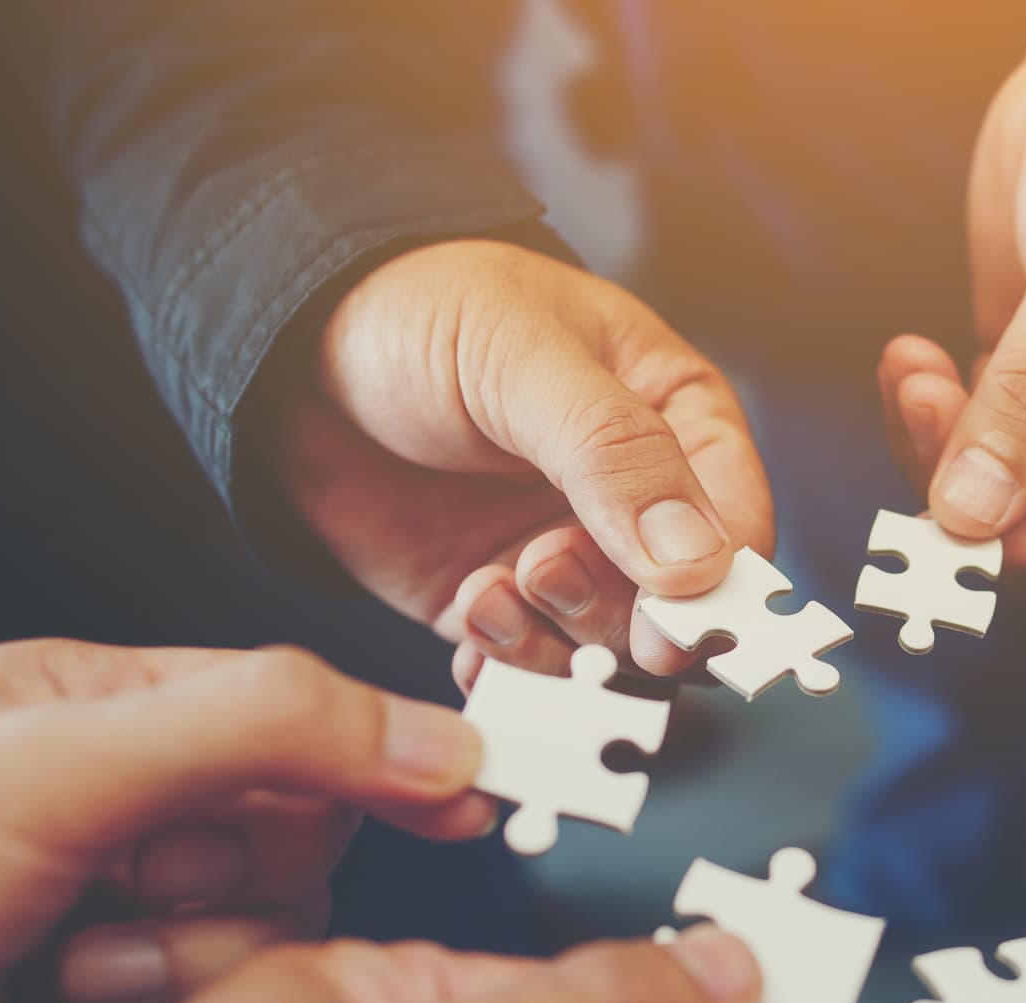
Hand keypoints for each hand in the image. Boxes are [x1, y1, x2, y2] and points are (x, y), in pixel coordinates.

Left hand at [0, 639, 488, 1002]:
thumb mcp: (56, 765)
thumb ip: (261, 726)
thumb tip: (432, 732)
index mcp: (99, 716)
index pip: (301, 720)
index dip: (377, 755)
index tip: (462, 792)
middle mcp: (112, 816)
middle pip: (301, 837)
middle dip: (230, 875)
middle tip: (137, 881)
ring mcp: (105, 928)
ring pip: (266, 941)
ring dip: (180, 964)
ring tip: (67, 965)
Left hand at [268, 239, 775, 685]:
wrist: (286, 348)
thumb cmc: (419, 312)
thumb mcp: (525, 360)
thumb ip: (615, 456)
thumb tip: (699, 560)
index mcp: (674, 419)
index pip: (739, 522)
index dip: (719, 582)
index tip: (674, 615)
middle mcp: (633, 501)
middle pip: (678, 606)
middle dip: (621, 612)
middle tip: (551, 571)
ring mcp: (566, 555)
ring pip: (606, 647)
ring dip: (553, 636)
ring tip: (495, 582)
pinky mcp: (497, 600)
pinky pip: (528, 667)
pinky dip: (503, 666)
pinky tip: (470, 623)